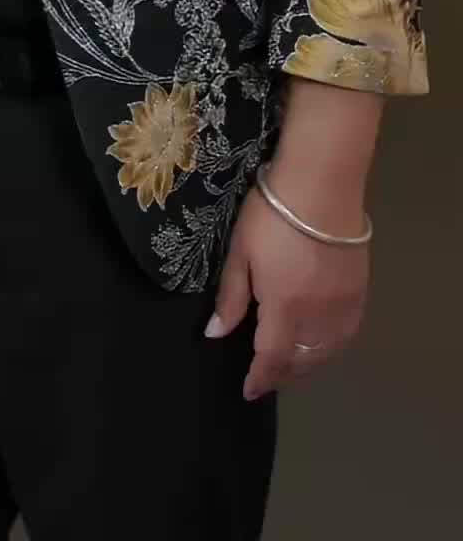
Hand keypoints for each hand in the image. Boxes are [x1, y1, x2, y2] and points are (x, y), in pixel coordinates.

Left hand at [206, 181, 369, 400]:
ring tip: (291, 367)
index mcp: (284, 308)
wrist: (323, 184)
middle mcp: (317, 316)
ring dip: (307, 365)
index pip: (271, 359)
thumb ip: (231, 297)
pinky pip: (345, 335)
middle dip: (283, 374)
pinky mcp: (359, 292)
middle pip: (302, 360)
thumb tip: (215, 334)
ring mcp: (343, 306)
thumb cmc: (273, 213)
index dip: (260, 378)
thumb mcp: (241, 251)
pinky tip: (320, 344)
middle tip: (267, 379)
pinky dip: (330, 348)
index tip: (249, 391)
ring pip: (326, 352)